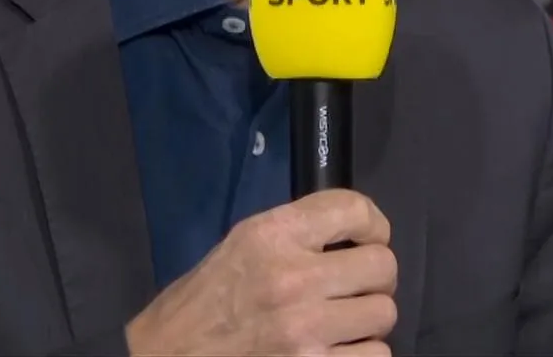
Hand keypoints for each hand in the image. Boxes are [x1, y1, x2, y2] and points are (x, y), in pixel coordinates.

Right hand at [124, 190, 396, 356]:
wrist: (169, 356)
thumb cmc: (205, 302)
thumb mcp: (241, 246)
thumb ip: (295, 236)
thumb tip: (352, 238)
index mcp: (271, 236)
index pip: (353, 209)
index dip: (372, 224)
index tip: (367, 239)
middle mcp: (293, 278)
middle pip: (382, 266)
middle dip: (372, 277)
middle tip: (351, 288)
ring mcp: (306, 330)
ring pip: (383, 315)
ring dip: (366, 321)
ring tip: (339, 324)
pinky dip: (361, 355)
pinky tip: (335, 351)